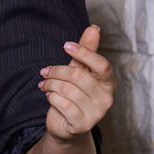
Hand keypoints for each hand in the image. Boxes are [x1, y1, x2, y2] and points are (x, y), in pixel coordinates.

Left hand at [40, 25, 113, 142]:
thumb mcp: (78, 71)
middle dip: (56, 71)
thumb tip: (94, 28)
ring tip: (45, 85)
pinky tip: (50, 97)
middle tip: (44, 72)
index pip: (102, 65)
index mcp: (108, 83)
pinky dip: (51, 97)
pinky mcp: (83, 124)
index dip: (84, 53)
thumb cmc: (73, 94)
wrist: (65, 124)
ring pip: (66, 89)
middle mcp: (107, 98)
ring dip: (50, 84)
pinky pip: (62, 104)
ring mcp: (96, 113)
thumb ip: (86, 52)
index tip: (66, 45)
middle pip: (78, 75)